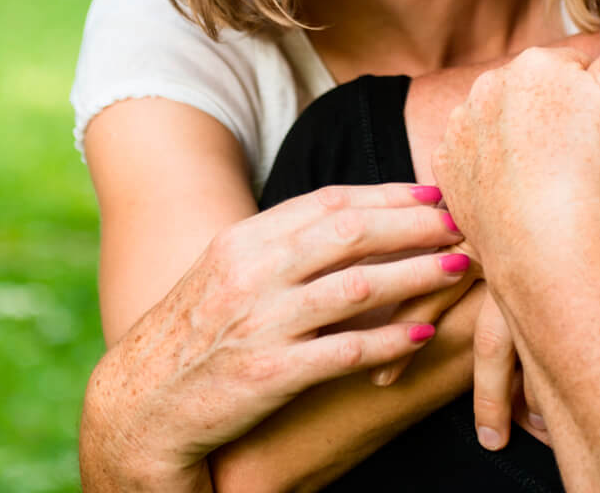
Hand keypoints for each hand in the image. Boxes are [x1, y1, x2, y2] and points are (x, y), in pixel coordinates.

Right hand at [79, 183, 468, 489]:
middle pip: (349, 232)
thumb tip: (348, 219)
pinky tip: (424, 333)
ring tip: (458, 268)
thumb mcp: (227, 273)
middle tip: (459, 222)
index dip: (388, 194)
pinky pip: (344, 351)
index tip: (433, 192)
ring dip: (416, 274)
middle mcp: (252, 272)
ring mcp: (261, 323)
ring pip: (356, 286)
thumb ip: (280, 245)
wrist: (139, 405)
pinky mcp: (269, 375)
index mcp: (244, 240)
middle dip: (413, 224)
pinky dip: (389, 340)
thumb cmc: (194, 336)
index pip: (329, 202)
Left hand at [433, 0, 599, 253]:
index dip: (593, 107)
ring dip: (520, 146)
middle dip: (551, 122)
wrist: (550, 238)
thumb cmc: (599, 166)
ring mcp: (461, 127)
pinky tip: (520, 195)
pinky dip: (493, 174)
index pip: (569, 75)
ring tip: (550, 183)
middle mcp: (487, 85)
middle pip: (531, 100)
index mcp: (532, 62)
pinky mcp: (446, 167)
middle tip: (580, 163)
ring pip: (501, 129)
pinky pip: (475, 163)